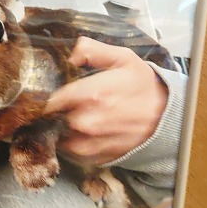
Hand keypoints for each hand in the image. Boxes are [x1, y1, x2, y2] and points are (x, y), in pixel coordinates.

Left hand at [44, 37, 167, 164]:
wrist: (167, 117)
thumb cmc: (142, 84)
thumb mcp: (122, 57)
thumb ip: (92, 50)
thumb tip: (70, 56)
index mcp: (92, 94)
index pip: (52, 99)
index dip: (43, 96)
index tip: (39, 92)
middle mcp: (90, 122)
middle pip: (55, 118)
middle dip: (52, 112)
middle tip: (54, 104)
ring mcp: (95, 142)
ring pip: (62, 139)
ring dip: (60, 130)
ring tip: (63, 119)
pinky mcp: (101, 157)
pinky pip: (75, 154)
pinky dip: (72, 146)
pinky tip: (75, 134)